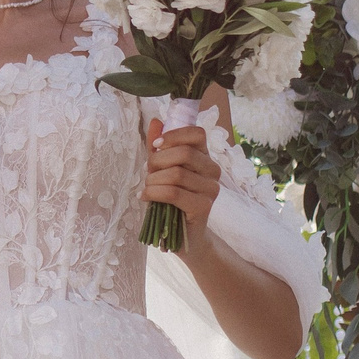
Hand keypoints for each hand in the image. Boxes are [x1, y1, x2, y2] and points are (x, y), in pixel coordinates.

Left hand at [142, 119, 222, 245]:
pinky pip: (174, 193)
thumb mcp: (162, 170)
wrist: (184, 236)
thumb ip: (159, 147)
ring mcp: (211, 189)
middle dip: (157, 161)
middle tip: (148, 174)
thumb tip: (156, 121)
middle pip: (184, 153)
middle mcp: (212, 170)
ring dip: (153, 181)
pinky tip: (146, 198)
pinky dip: (154, 193)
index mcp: (204, 156)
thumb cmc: (172, 200)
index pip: (197, 133)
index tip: (156, 146)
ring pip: (176, 174)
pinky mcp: (204, 207)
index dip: (174, 135)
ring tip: (148, 189)